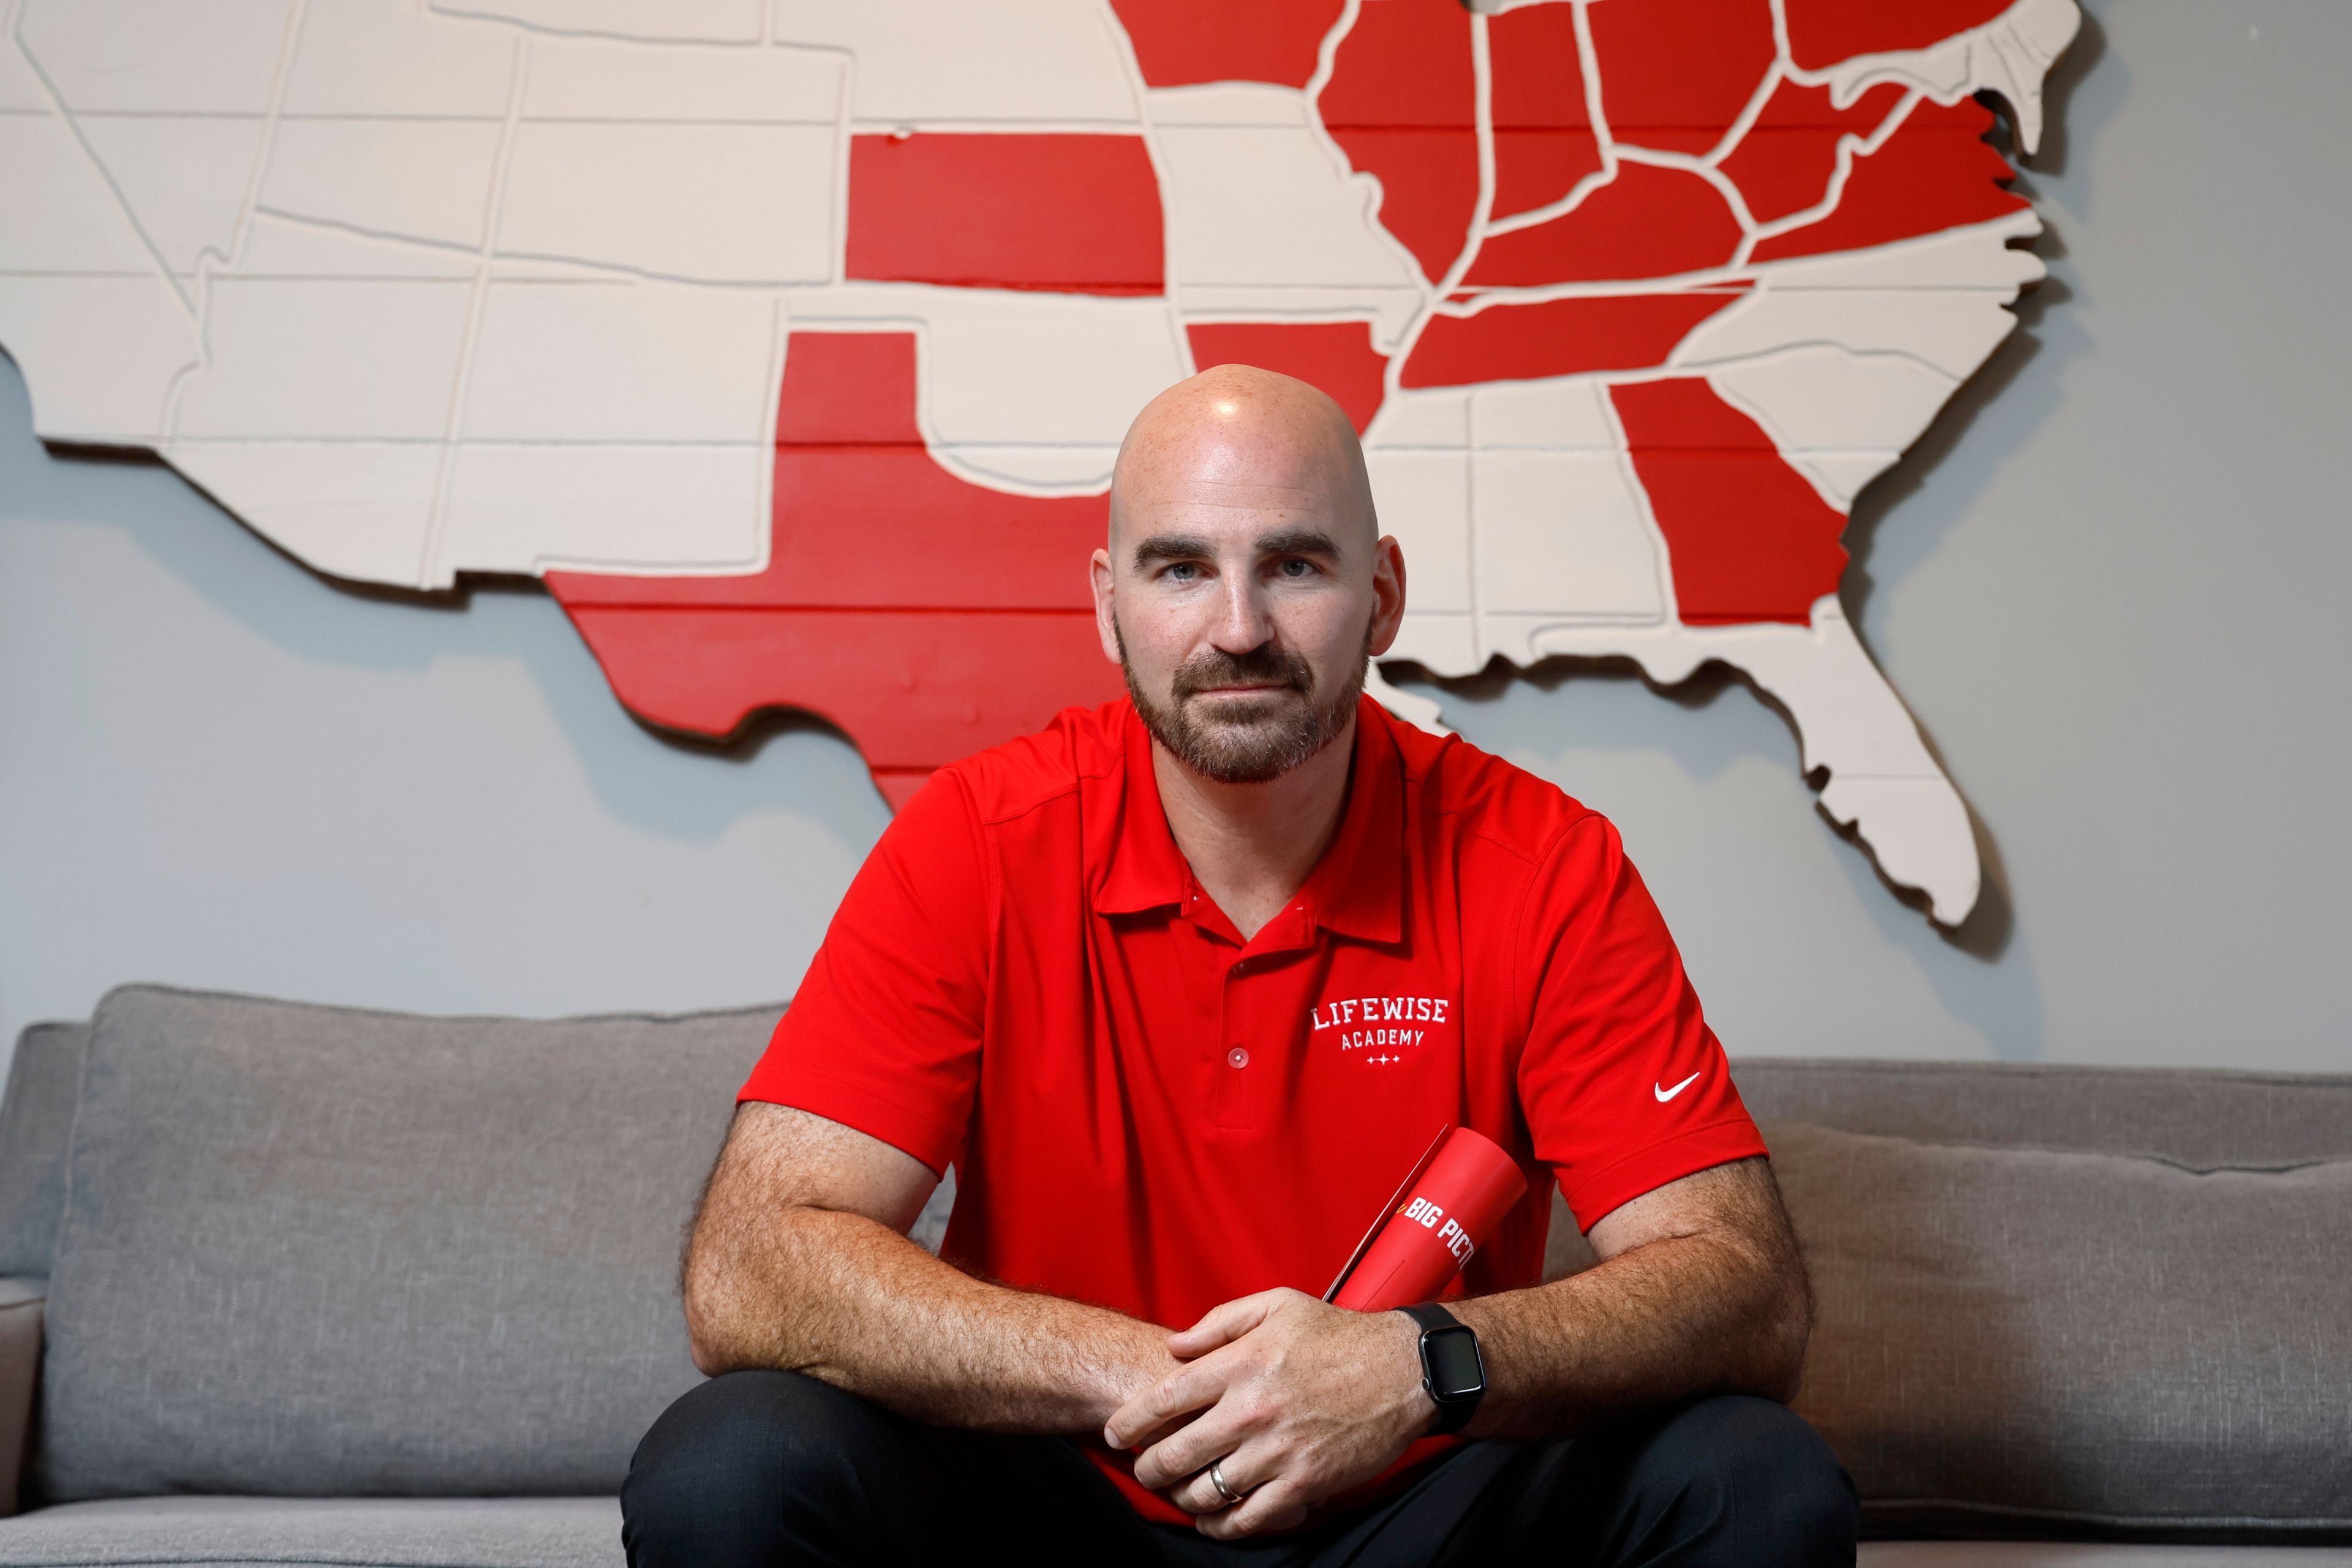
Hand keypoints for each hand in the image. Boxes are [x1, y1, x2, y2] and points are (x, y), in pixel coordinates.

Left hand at [1101, 1288, 1431, 1538]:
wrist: (1403, 1371)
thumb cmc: (1337, 1335)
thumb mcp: (1277, 1305)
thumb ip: (1219, 1322)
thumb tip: (1174, 1346)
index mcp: (1241, 1364)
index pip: (1164, 1400)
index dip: (1130, 1422)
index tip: (1116, 1433)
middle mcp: (1252, 1410)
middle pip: (1175, 1453)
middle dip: (1148, 1467)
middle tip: (1143, 1469)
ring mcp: (1278, 1451)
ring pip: (1206, 1490)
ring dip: (1181, 1497)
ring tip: (1177, 1491)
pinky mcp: (1305, 1483)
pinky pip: (1248, 1518)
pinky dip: (1222, 1525)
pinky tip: (1213, 1519)